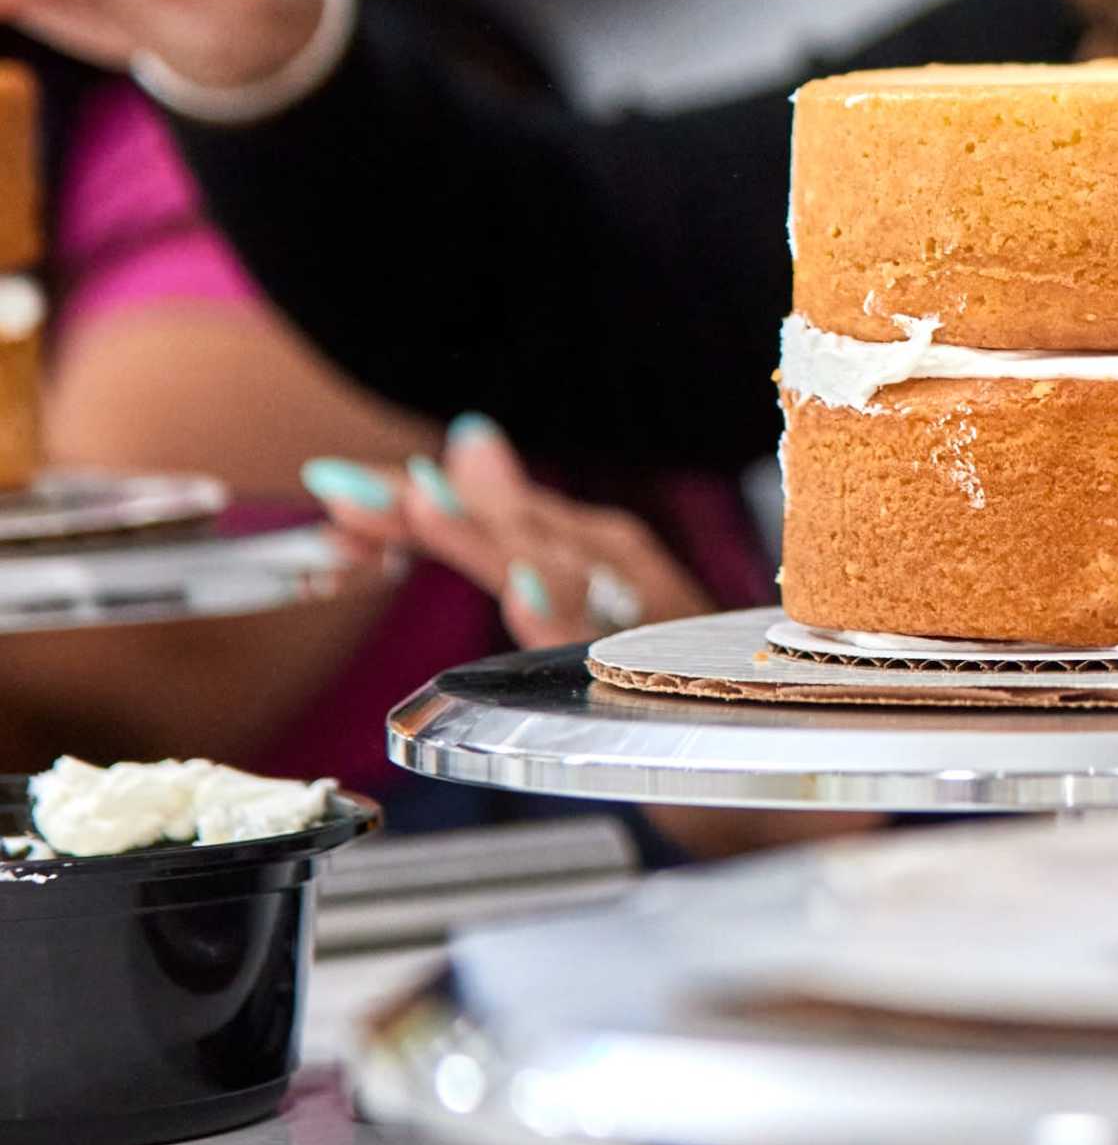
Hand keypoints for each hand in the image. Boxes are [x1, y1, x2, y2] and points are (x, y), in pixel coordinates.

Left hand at [304, 415, 710, 645]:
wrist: (763, 703)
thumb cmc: (665, 648)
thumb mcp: (581, 579)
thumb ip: (517, 521)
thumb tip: (468, 441)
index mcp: (571, 538)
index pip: (473, 509)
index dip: (400, 498)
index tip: (326, 486)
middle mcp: (604, 551)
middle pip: (502, 522)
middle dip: (420, 507)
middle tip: (339, 488)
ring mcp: (633, 591)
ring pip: (547, 559)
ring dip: (484, 533)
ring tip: (423, 505)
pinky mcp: (658, 643)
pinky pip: (605, 626)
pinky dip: (563, 606)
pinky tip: (527, 589)